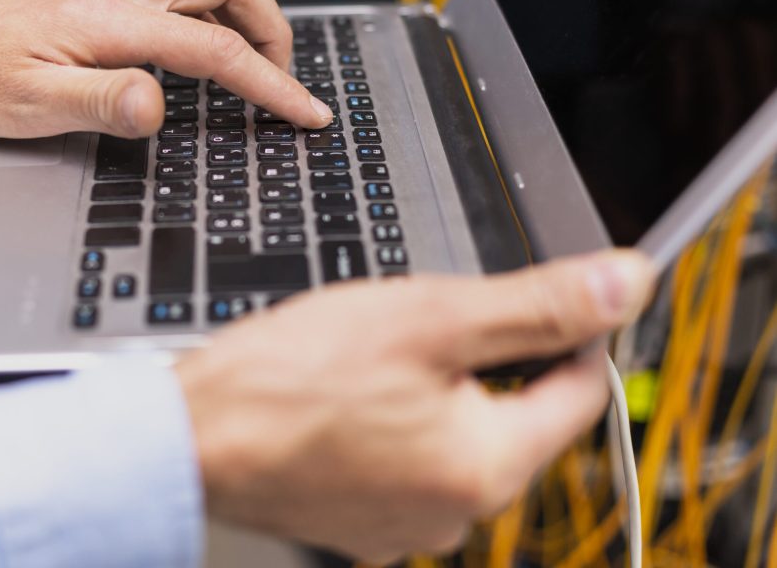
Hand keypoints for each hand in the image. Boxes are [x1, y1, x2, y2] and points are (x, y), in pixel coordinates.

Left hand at [0, 0, 332, 135]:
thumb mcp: (22, 104)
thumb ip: (99, 103)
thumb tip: (160, 107)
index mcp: (109, 20)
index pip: (216, 52)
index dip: (272, 86)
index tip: (307, 113)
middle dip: (271, 28)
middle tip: (282, 78)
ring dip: (242, 8)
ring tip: (252, 56)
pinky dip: (205, 5)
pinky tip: (192, 42)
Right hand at [176, 250, 655, 562]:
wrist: (190, 438)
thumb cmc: (289, 380)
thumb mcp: (427, 317)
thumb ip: (534, 306)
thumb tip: (622, 286)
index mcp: (488, 467)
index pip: (579, 389)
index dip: (566, 330)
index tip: (530, 297)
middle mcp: (457, 514)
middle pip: (514, 415)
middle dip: (484, 360)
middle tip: (421, 321)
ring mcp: (406, 527)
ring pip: (457, 435)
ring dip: (435, 390)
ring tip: (371, 359)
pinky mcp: (364, 524)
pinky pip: (409, 463)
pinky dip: (395, 424)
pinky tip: (348, 398)